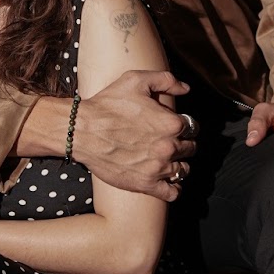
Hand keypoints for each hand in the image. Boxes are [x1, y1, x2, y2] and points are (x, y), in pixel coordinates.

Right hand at [73, 70, 195, 202]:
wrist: (82, 131)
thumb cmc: (107, 105)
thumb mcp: (136, 80)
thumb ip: (166, 80)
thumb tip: (186, 88)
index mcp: (171, 122)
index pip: (192, 127)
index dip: (182, 126)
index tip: (172, 127)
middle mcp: (169, 147)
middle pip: (189, 149)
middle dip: (181, 145)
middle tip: (166, 142)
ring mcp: (158, 168)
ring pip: (183, 170)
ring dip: (177, 165)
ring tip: (164, 160)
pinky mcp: (145, 184)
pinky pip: (172, 193)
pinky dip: (173, 189)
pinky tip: (166, 182)